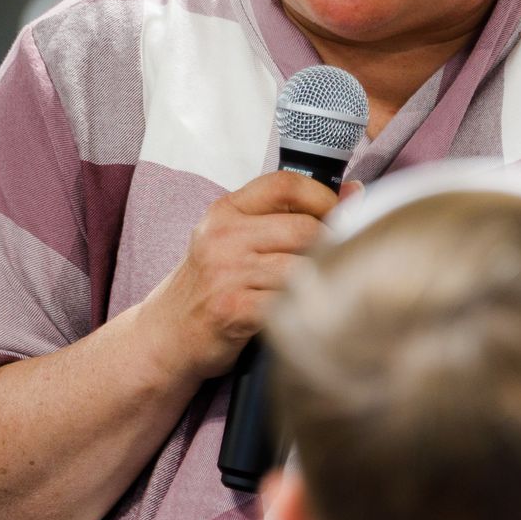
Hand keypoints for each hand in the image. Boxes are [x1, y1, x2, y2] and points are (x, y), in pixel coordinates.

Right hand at [145, 172, 352, 380]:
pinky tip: (298, 314)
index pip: (286, 184)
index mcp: (225, 212)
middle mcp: (223, 237)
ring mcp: (226, 273)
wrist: (166, 335)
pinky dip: (302, 309)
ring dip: (317, 283)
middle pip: (305, 229)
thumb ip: (288, 214)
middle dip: (329, 248)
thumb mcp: (235, 239)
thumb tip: (355, 191)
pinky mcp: (233, 309)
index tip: (338, 215)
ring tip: (313, 293)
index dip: (323, 197)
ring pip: (303, 268)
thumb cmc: (211, 286)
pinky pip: (290, 302)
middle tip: (331, 265)